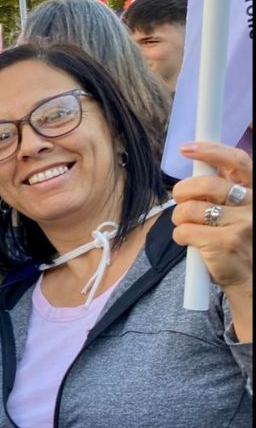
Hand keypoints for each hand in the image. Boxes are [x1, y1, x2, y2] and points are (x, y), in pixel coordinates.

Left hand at [171, 142, 251, 289]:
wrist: (250, 279)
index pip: (237, 161)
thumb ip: (222, 193)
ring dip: (179, 218)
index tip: (187, 148)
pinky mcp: (225, 242)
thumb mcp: (237, 212)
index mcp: (254, 193)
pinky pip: (184, 231)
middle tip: (180, 201)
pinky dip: (180, 236)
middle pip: (205, 184)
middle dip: (182, 191)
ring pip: (189, 209)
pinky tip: (191, 243)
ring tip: (189, 227)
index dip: (211, 150)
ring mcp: (242, 224)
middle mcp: (253, 205)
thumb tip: (195, 171)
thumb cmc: (237, 242)